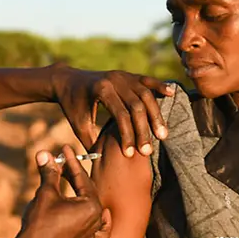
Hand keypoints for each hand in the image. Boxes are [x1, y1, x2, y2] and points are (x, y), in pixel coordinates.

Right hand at [14, 146, 111, 237]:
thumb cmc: (39, 224)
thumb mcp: (45, 194)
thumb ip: (49, 173)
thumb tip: (44, 153)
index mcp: (91, 206)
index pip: (81, 178)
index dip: (71, 161)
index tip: (64, 149)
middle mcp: (96, 219)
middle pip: (87, 190)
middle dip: (73, 174)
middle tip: (59, 162)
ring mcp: (91, 233)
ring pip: (92, 206)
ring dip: (81, 192)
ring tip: (67, 181)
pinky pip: (101, 232)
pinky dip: (102, 223)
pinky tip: (100, 215)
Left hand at [49, 64, 174, 157]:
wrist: (67, 80)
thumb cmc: (72, 105)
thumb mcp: (78, 124)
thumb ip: (92, 142)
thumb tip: (105, 163)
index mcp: (100, 90)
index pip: (121, 115)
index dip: (127, 136)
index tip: (131, 154)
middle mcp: (114, 80)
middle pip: (137, 106)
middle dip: (144, 130)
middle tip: (148, 151)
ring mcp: (122, 75)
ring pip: (145, 94)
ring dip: (155, 115)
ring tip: (162, 134)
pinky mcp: (126, 74)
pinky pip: (146, 80)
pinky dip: (160, 86)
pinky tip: (172, 94)